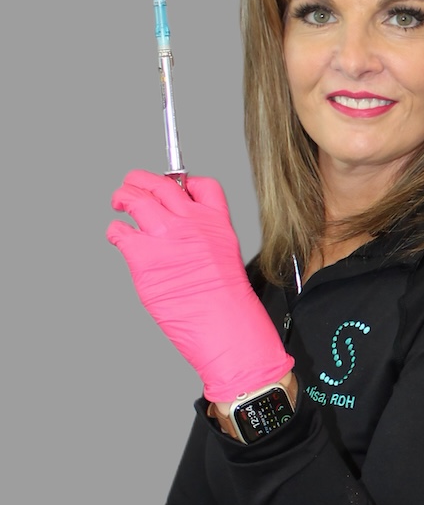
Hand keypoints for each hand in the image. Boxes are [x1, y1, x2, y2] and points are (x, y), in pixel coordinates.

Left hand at [107, 170, 291, 402]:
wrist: (225, 324)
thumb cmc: (228, 304)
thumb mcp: (227, 257)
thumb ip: (203, 238)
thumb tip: (179, 233)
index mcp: (215, 222)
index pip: (200, 184)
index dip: (184, 180)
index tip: (173, 183)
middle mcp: (190, 223)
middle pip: (160, 184)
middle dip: (140, 180)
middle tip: (132, 184)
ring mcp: (165, 237)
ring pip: (135, 198)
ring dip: (123, 197)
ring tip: (120, 202)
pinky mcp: (143, 257)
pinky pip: (119, 232)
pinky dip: (115, 232)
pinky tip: (119, 238)